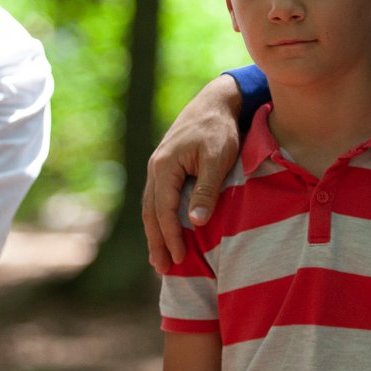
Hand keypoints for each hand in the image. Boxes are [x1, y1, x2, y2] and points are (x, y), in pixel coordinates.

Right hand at [142, 74, 243, 272]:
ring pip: (151, 206)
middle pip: (150, 212)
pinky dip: (159, 218)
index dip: (170, 236)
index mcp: (165, 166)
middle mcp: (156, 167)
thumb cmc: (220, 129)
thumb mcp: (218, 158)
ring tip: (159, 258)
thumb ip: (206, 190)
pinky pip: (158, 198)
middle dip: (156, 241)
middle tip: (162, 269)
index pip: (163, 210)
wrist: (215, 102)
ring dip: (155, 233)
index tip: (179, 259)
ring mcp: (159, 166)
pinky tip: (165, 231)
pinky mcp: (167, 167)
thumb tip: (195, 222)